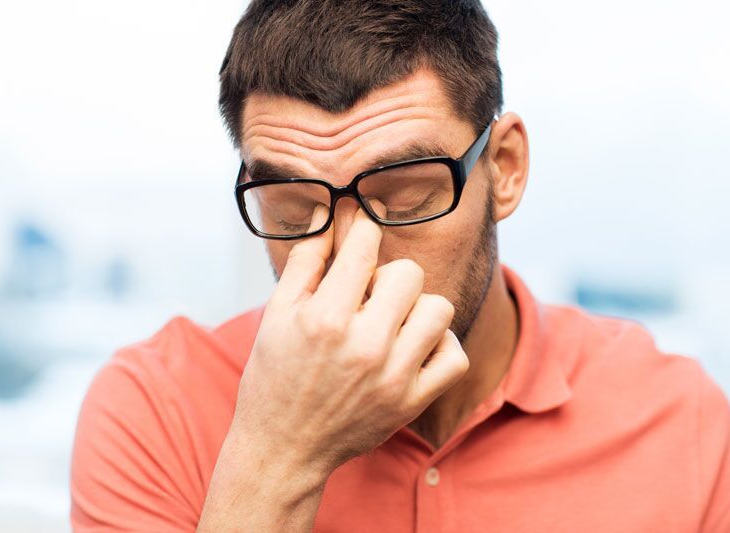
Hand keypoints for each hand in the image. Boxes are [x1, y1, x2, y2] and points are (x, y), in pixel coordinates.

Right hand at [231, 204, 469, 475]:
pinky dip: (439, 345)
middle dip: (388, 274)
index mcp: (325, 319)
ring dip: (416, 308)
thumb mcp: (276, 314)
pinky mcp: (412, 402)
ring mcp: (393, 376)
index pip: (364, 245)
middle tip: (369, 295)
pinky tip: (412, 347)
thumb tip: (328, 212)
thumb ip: (306, 260)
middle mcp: (364, 346)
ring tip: (392, 322)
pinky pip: (454, 355)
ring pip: (438, 308)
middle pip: (409, 273)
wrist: (283, 449)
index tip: (364, 226)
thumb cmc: (274, 378)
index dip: (364, 226)